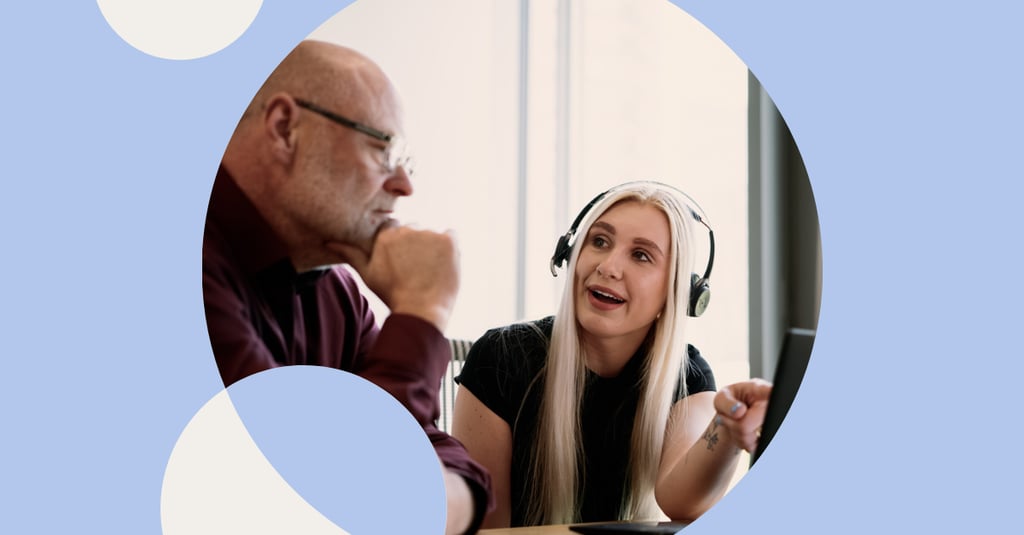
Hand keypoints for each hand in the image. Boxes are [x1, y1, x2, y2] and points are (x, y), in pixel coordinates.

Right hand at [329, 225, 459, 331]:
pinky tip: (442, 266)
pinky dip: (449, 248)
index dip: (400, 246)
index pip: (395, 228)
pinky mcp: (449, 240)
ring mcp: (429, 233)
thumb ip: (350, 253)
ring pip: (432, 234)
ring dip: (432, 247)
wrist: (421, 311)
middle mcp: (407, 229)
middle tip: (416, 269)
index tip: (402, 262)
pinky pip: (451, 235)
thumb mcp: (367, 274)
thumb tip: (328, 242)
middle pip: (414, 229)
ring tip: (428, 271)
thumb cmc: (392, 294)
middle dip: (416, 245)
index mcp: (386, 235)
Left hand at [713, 378, 772, 452]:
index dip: (770, 393)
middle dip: (732, 424)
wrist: (737, 413)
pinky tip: (744, 431)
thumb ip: (727, 403)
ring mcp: (772, 422)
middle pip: (745, 426)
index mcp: (759, 390)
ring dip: (736, 434)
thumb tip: (740, 411)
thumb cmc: (730, 401)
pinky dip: (743, 442)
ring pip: (747, 439)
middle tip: (733, 415)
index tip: (773, 391)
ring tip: (737, 422)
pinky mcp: (770, 435)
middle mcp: (770, 405)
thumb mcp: (722, 398)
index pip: (767, 392)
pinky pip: (752, 447)